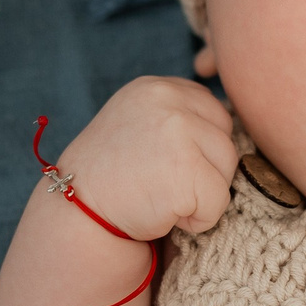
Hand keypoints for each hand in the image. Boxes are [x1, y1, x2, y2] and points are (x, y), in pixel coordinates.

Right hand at [45, 76, 238, 240]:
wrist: (77, 214)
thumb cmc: (112, 176)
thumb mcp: (139, 122)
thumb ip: (177, 114)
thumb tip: (228, 120)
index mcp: (157, 87)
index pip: (213, 112)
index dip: (198, 148)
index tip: (163, 163)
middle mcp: (168, 100)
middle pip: (226, 138)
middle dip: (206, 169)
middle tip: (162, 183)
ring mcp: (178, 132)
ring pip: (228, 168)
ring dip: (204, 194)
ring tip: (162, 196)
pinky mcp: (186, 171)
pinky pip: (219, 201)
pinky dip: (200, 219)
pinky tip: (164, 213)